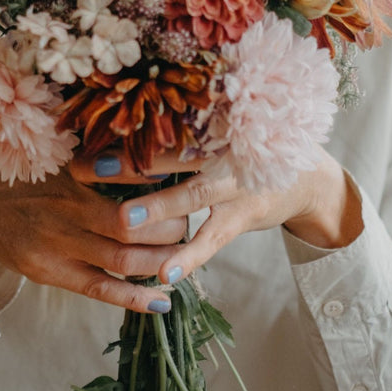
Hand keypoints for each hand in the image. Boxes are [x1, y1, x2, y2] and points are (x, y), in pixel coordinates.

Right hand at [0, 165, 188, 312]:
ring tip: (186, 260)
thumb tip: (160, 160)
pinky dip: (132, 298)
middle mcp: (65, 208)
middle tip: (195, 223)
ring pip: (120, 260)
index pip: (127, 175)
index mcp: (73, 173)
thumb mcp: (63, 154)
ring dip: (159, 263)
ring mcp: (56, 244)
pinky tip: (162, 302)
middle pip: (131, 225)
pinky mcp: (49, 272)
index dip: (163, 184)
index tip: (192, 183)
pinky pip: (97, 289)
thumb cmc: (32, 175)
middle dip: (170, 228)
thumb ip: (104, 157)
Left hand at [71, 149, 363, 287]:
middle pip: (173, 153)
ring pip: (193, 195)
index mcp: (212, 123)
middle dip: (130, 162)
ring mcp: (236, 183)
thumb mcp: (219, 130)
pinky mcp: (243, 217)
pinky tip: (164, 274)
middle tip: (87, 167)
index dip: (128, 125)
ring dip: (157, 209)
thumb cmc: (244, 149)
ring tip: (123, 221)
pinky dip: (189, 257)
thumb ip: (178, 129)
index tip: (89, 127)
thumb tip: (120, 116)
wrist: (304, 176)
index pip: (165, 121)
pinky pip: (212, 239)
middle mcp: (223, 148)